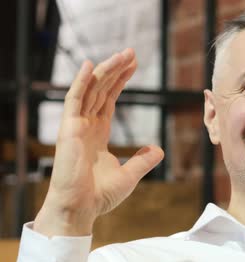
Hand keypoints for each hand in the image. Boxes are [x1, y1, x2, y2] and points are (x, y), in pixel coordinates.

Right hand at [34, 49, 163, 236]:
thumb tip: (158, 149)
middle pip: (101, 90)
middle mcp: (86, 125)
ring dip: (105, 71)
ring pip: (91, 90)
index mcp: (98, 133)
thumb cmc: (99, 196)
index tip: (133, 66)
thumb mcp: (129, 176)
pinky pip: (73, 100)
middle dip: (116, 70)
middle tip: (131, 52)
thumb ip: (142, 161)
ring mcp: (76, 126)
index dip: (120, 81)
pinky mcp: (69, 130)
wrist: (81, 208)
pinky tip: (90, 65)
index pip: (109, 99)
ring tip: (122, 54)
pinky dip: (80, 82)